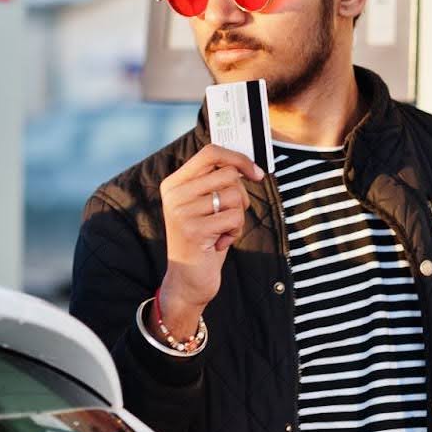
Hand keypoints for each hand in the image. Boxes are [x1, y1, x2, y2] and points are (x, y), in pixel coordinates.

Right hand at [155, 144, 263, 334]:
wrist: (187, 280)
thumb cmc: (203, 240)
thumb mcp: (204, 206)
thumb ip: (216, 183)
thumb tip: (249, 166)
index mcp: (175, 183)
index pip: (210, 152)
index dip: (238, 158)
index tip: (256, 173)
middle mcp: (174, 193)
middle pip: (228, 174)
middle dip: (241, 196)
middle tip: (230, 216)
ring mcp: (182, 211)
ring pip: (234, 196)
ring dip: (238, 217)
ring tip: (222, 231)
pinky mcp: (194, 229)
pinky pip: (234, 218)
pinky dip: (235, 232)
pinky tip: (220, 242)